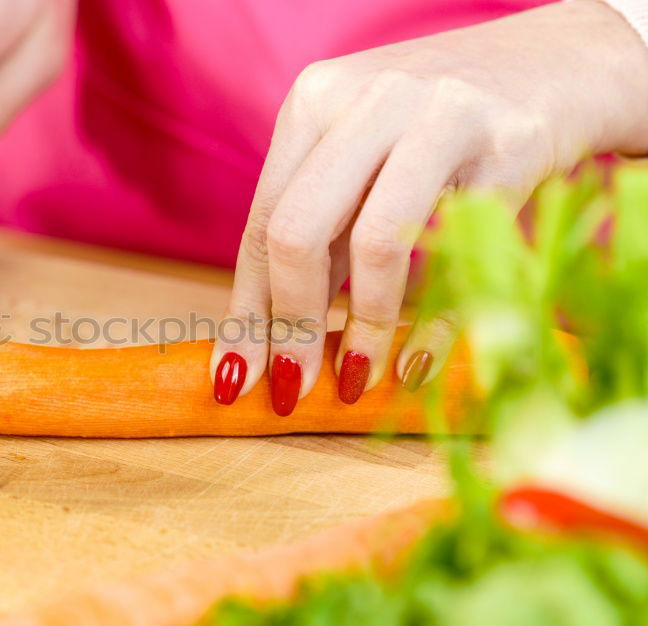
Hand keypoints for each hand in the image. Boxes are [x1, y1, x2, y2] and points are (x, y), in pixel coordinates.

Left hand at [211, 0, 647, 412]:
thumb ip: (321, 229)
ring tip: (356, 379)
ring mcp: (439, 115)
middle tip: (295, 387)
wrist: (561, 64)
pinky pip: (457, 253)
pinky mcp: (508, 145)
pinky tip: (415, 363)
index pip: (262, 223)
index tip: (238, 376)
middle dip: (291, 324)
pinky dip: (433, 323)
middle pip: (297, 231)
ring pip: (374, 242)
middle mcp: (367, 100)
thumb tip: (273, 334)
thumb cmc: (438, 128)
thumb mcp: (361, 158)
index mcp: (314, 102)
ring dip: (362, 329)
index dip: (246, 310)